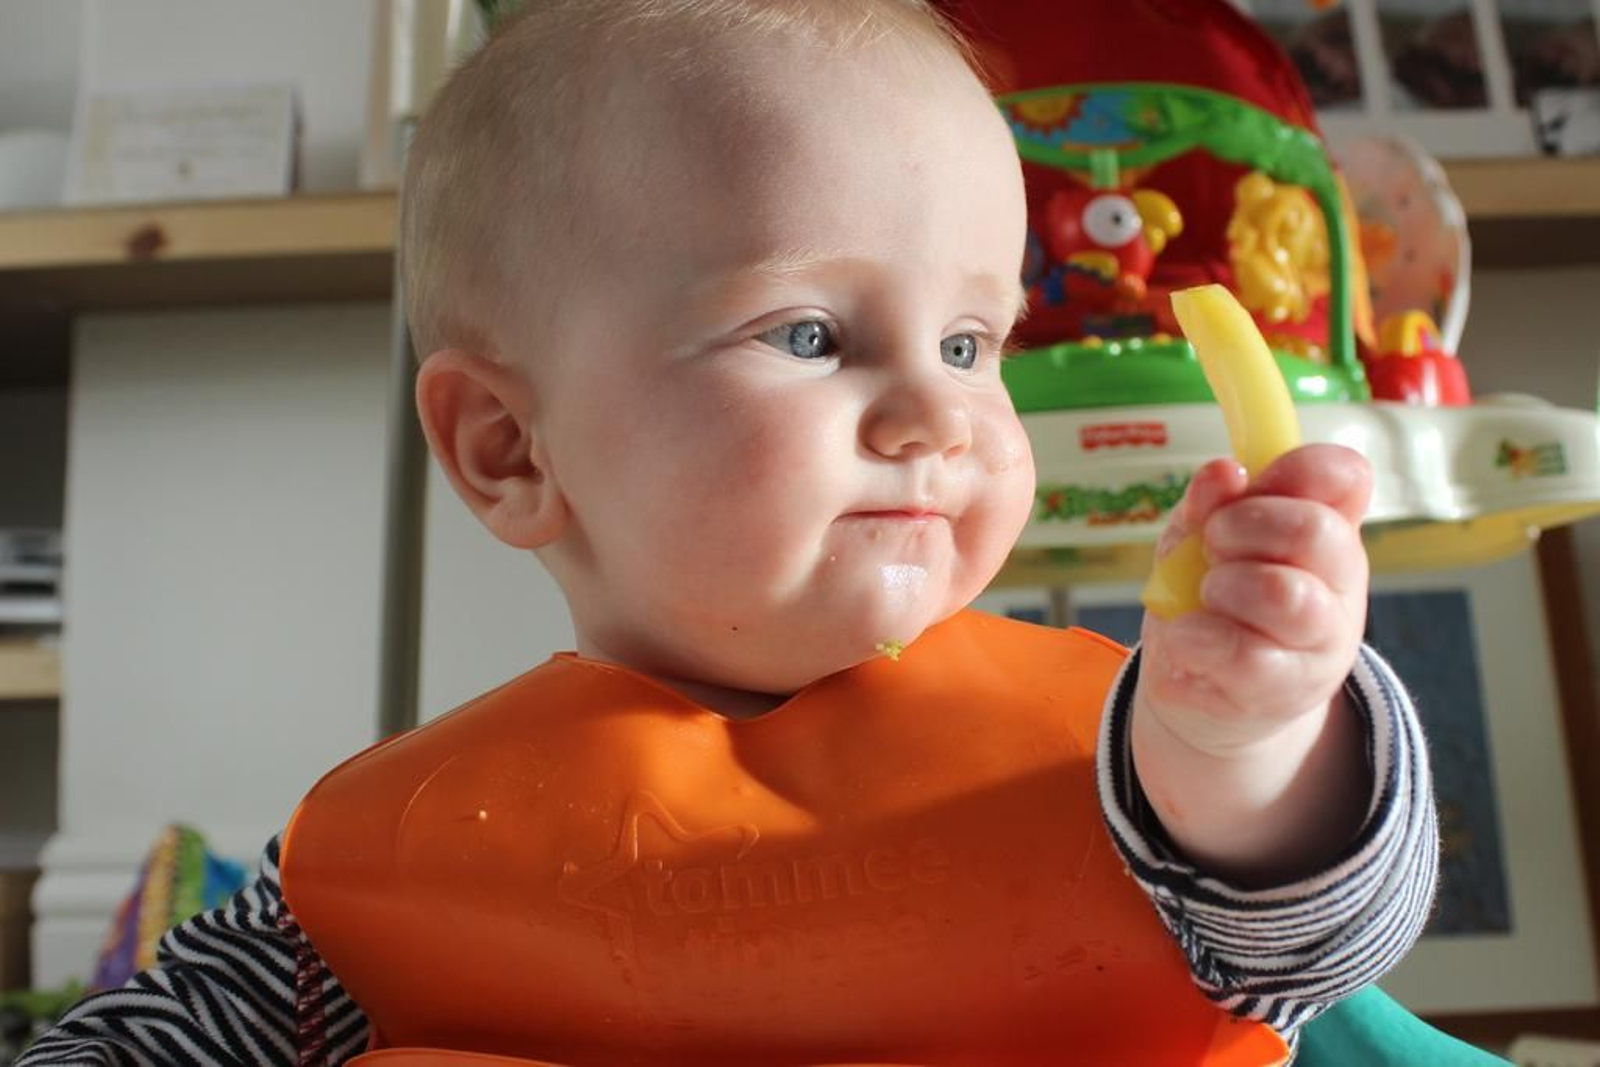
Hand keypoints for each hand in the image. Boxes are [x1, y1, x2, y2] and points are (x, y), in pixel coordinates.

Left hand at [1131, 444, 1373, 881]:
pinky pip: (1243, 654)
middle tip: (1212, 544)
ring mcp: (1321, 641)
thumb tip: (1223, 472)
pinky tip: (1188, 637)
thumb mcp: (1201, 537)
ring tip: (1207, 596)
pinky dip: (1197, 637)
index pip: (1346, 476)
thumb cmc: (1211, 597)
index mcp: (1328, 528)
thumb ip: (1212, 503)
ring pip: (1283, 594)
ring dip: (1223, 586)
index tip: (1247, 483)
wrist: (1205, 688)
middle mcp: (1340, 583)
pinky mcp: (1286, 690)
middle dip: (1243, 525)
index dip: (1295, 468)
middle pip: (1314, 530)